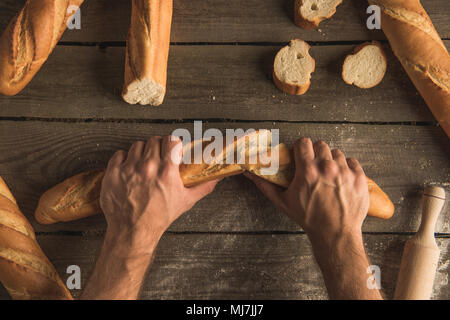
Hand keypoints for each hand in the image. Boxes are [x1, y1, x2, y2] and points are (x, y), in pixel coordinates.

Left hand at [100, 136, 217, 255]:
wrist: (133, 231)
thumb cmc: (159, 217)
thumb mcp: (185, 201)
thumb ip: (203, 187)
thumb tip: (217, 178)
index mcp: (166, 172)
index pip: (171, 141)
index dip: (172, 143)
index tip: (172, 148)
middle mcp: (147, 168)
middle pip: (154, 140)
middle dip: (158, 146)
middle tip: (158, 156)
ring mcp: (128, 169)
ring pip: (137, 145)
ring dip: (142, 152)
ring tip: (144, 163)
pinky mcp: (113, 173)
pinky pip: (119, 154)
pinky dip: (124, 159)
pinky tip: (129, 168)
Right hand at [245, 138, 368, 248]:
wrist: (335, 234)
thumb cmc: (308, 218)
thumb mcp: (283, 202)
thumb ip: (266, 185)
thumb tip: (250, 174)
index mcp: (308, 171)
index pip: (304, 142)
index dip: (301, 147)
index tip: (301, 153)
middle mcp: (327, 168)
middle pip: (321, 144)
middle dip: (316, 152)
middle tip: (314, 164)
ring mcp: (345, 172)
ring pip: (337, 152)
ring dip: (331, 160)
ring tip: (328, 173)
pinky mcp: (359, 177)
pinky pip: (352, 161)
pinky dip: (347, 167)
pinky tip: (341, 178)